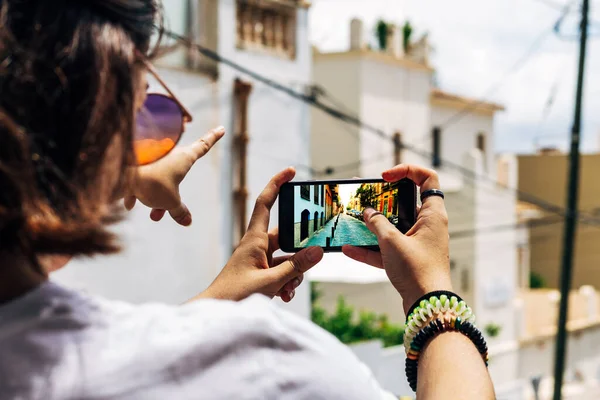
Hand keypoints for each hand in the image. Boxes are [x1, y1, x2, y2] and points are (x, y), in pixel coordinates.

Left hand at [124, 126, 224, 225]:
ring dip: (155, 198)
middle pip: (177, 173)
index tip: (222, 128)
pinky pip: (140, 176)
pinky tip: (129, 204)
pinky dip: (136, 190)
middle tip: (164, 214)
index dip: (213, 138)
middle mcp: (169, 153)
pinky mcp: (135, 161)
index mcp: (183, 157)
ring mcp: (152, 155)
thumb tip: (187, 221)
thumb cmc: (151, 182)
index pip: (203, 146)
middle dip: (172, 198)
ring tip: (153, 216)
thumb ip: (178, 210)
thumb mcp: (169, 201)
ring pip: (158, 176)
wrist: (119, 170)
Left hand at [199, 167, 323, 301]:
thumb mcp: (270, 281)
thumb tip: (318, 250)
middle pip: (286, 237)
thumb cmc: (233, 295)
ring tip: (288, 290)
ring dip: (294, 274)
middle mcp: (257, 246)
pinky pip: (281, 272)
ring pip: (287, 258)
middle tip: (311, 257)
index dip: (277, 184)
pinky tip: (285, 296)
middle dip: (300, 251)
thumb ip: (296, 267)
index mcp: (254, 239)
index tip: (291, 171)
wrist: (214, 313)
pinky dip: (287, 282)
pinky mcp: (261, 273)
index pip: (265, 203)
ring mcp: (259, 260)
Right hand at [342, 164, 451, 313]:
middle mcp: (428, 225)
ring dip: (373, 225)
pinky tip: (349, 249)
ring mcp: (418, 243)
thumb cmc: (418, 271)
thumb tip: (368, 213)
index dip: (407, 171)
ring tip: (353, 220)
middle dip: (383, 200)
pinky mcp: (409, 259)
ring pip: (394, 227)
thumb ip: (377, 223)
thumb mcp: (392, 242)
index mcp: (433, 214)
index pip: (427, 179)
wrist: (427, 306)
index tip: (385, 177)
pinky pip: (388, 248)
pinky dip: (371, 248)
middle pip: (405, 202)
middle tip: (365, 198)